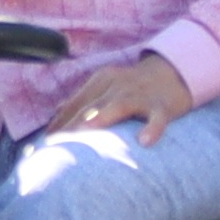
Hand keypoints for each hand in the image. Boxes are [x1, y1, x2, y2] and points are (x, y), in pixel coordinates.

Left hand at [41, 48, 191, 145]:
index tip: (44, 144)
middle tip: (57, 147)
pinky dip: (152, 128)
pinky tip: (145, 141)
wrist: (175, 71)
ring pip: (120, 105)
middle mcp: (117, 84)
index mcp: (101, 81)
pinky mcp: (163, 105)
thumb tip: (56, 110)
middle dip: (72, 125)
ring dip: (102, 116)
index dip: (58, 123)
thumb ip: (84, 99)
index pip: (75, 104)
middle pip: (91, 105)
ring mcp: (140, 94)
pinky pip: (157, 117)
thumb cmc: (135, 86)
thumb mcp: (107, 86)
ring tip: (87, 131)